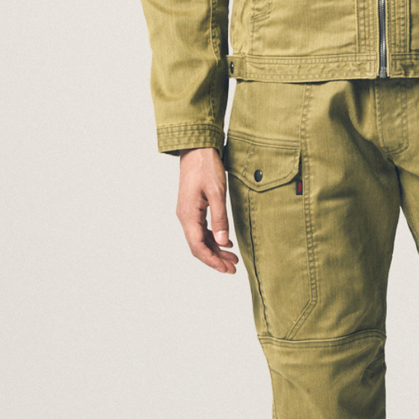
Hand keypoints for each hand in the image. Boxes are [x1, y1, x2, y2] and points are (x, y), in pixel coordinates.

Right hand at [176, 147, 237, 272]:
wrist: (196, 149)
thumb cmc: (206, 167)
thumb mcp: (217, 192)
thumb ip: (220, 218)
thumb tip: (222, 242)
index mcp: (188, 215)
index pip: (197, 246)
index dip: (212, 261)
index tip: (226, 269)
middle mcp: (185, 216)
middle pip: (198, 246)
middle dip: (215, 259)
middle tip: (233, 269)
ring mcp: (188, 213)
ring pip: (200, 238)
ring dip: (216, 250)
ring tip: (233, 258)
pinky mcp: (193, 208)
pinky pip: (202, 229)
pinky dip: (214, 238)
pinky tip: (226, 242)